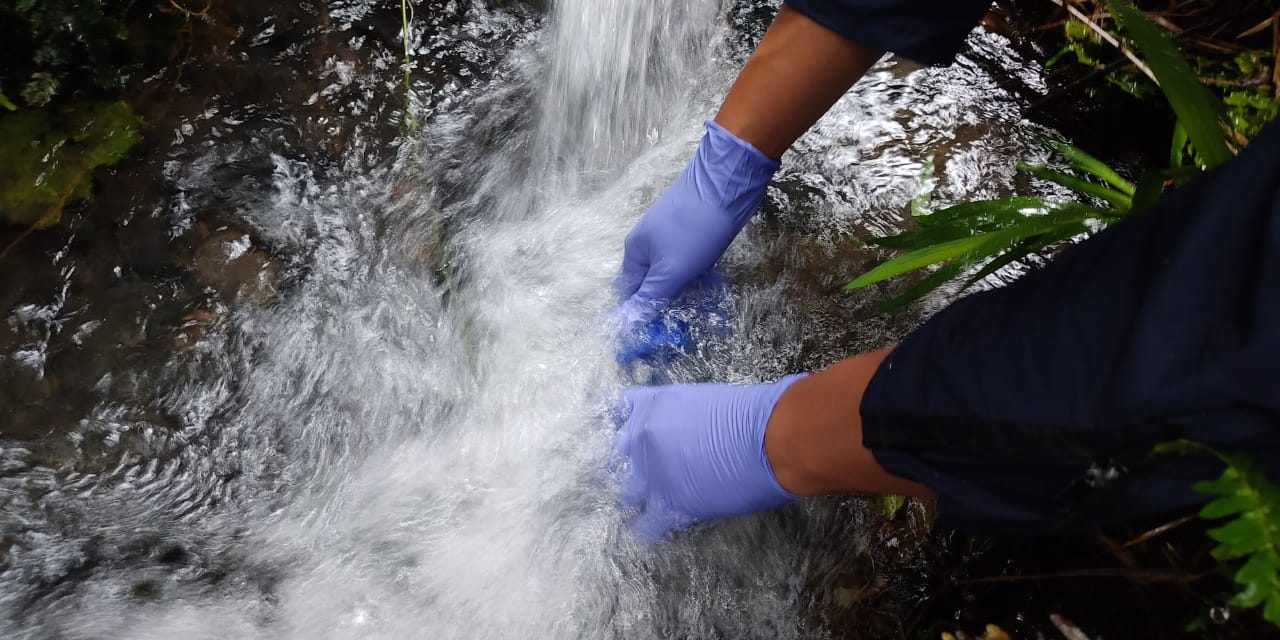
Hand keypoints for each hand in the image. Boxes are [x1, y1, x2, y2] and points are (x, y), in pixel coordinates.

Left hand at [614, 375, 803, 538]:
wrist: (770, 439)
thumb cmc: (754, 412)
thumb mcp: (710, 399)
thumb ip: (688, 413)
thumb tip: (694, 424)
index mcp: (654, 405)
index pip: (623, 407)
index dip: (634, 421)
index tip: (643, 429)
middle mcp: (643, 437)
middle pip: (621, 452)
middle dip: (637, 458)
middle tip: (659, 465)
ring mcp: (652, 473)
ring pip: (627, 491)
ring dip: (642, 494)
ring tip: (660, 497)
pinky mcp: (669, 504)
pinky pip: (647, 524)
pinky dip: (652, 527)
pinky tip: (660, 525)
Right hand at [615, 120, 777, 325]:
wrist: (726, 182)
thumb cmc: (695, 228)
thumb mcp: (671, 270)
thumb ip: (650, 297)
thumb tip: (626, 324)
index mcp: (636, 252)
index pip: (629, 293)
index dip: (640, 316)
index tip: (657, 337)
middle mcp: (649, 244)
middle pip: (652, 284)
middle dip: (667, 305)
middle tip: (686, 326)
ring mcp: (671, 236)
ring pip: (673, 274)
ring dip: (687, 291)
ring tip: (706, 306)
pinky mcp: (692, 231)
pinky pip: (690, 262)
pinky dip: (699, 275)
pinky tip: (713, 283)